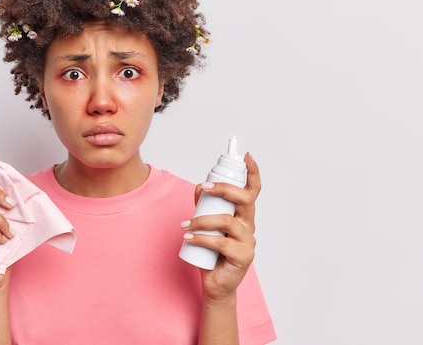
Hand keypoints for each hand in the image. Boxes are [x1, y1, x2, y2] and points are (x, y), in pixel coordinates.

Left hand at [181, 152, 260, 301]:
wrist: (215, 283)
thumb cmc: (212, 253)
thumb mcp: (206, 225)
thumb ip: (204, 205)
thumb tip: (200, 186)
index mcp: (243, 215)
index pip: (252, 190)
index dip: (252, 172)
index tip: (246, 156)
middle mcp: (249, 225)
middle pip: (245, 199)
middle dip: (225, 189)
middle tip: (205, 188)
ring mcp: (248, 241)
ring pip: (227, 221)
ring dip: (202, 220)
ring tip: (185, 225)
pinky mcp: (243, 256)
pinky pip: (221, 243)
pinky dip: (201, 238)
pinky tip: (189, 238)